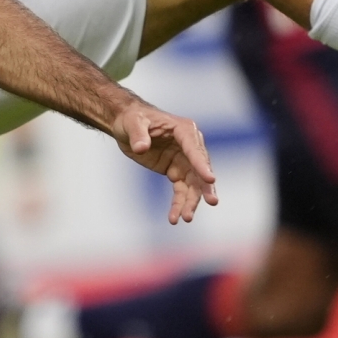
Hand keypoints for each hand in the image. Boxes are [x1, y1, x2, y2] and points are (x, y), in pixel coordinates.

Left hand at [110, 99, 218, 223]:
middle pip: (199, 169)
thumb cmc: (132, 119)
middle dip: (204, 187)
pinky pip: (181, 190)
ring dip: (190, 201)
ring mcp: (184, 160)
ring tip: (186, 218)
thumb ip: (138, 135)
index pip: (194, 149)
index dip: (202, 164)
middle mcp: (189, 146)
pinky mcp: (176, 171)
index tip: (210, 179)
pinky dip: (179, 204)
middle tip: (211, 202)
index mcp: (183, 129)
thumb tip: (141, 148)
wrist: (126, 125)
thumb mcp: (132, 123)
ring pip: (193, 184)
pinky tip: (174, 218)